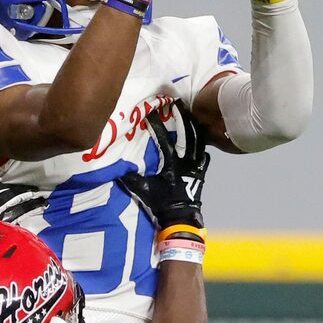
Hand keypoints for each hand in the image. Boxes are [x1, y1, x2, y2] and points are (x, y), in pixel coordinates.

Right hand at [116, 107, 209, 229]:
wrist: (181, 218)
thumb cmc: (162, 204)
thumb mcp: (144, 191)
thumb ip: (131, 179)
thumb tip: (117, 168)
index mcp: (171, 164)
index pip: (163, 139)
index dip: (156, 125)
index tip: (151, 111)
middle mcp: (186, 161)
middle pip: (186, 134)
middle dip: (181, 117)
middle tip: (176, 103)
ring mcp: (196, 166)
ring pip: (198, 140)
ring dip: (194, 126)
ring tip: (189, 114)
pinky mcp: (202, 171)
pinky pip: (204, 154)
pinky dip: (202, 145)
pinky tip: (200, 138)